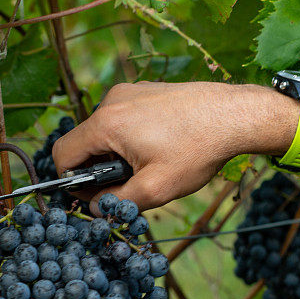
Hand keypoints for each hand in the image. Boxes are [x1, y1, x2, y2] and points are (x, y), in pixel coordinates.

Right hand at [52, 81, 299, 211]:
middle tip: (129, 185)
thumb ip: (117, 202)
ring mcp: (128, 92)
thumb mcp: (155, 189)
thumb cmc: (197, 150)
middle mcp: (112, 101)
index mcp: (107, 123)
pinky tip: (158, 149)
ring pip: (104, 133)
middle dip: (98, 169)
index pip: (63, 154)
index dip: (70, 181)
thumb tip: (95, 207)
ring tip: (149, 166)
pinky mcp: (144, 91)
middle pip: (83, 143)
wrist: (236, 115)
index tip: (93, 196)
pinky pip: (122, 120)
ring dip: (116, 155)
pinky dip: (130, 139)